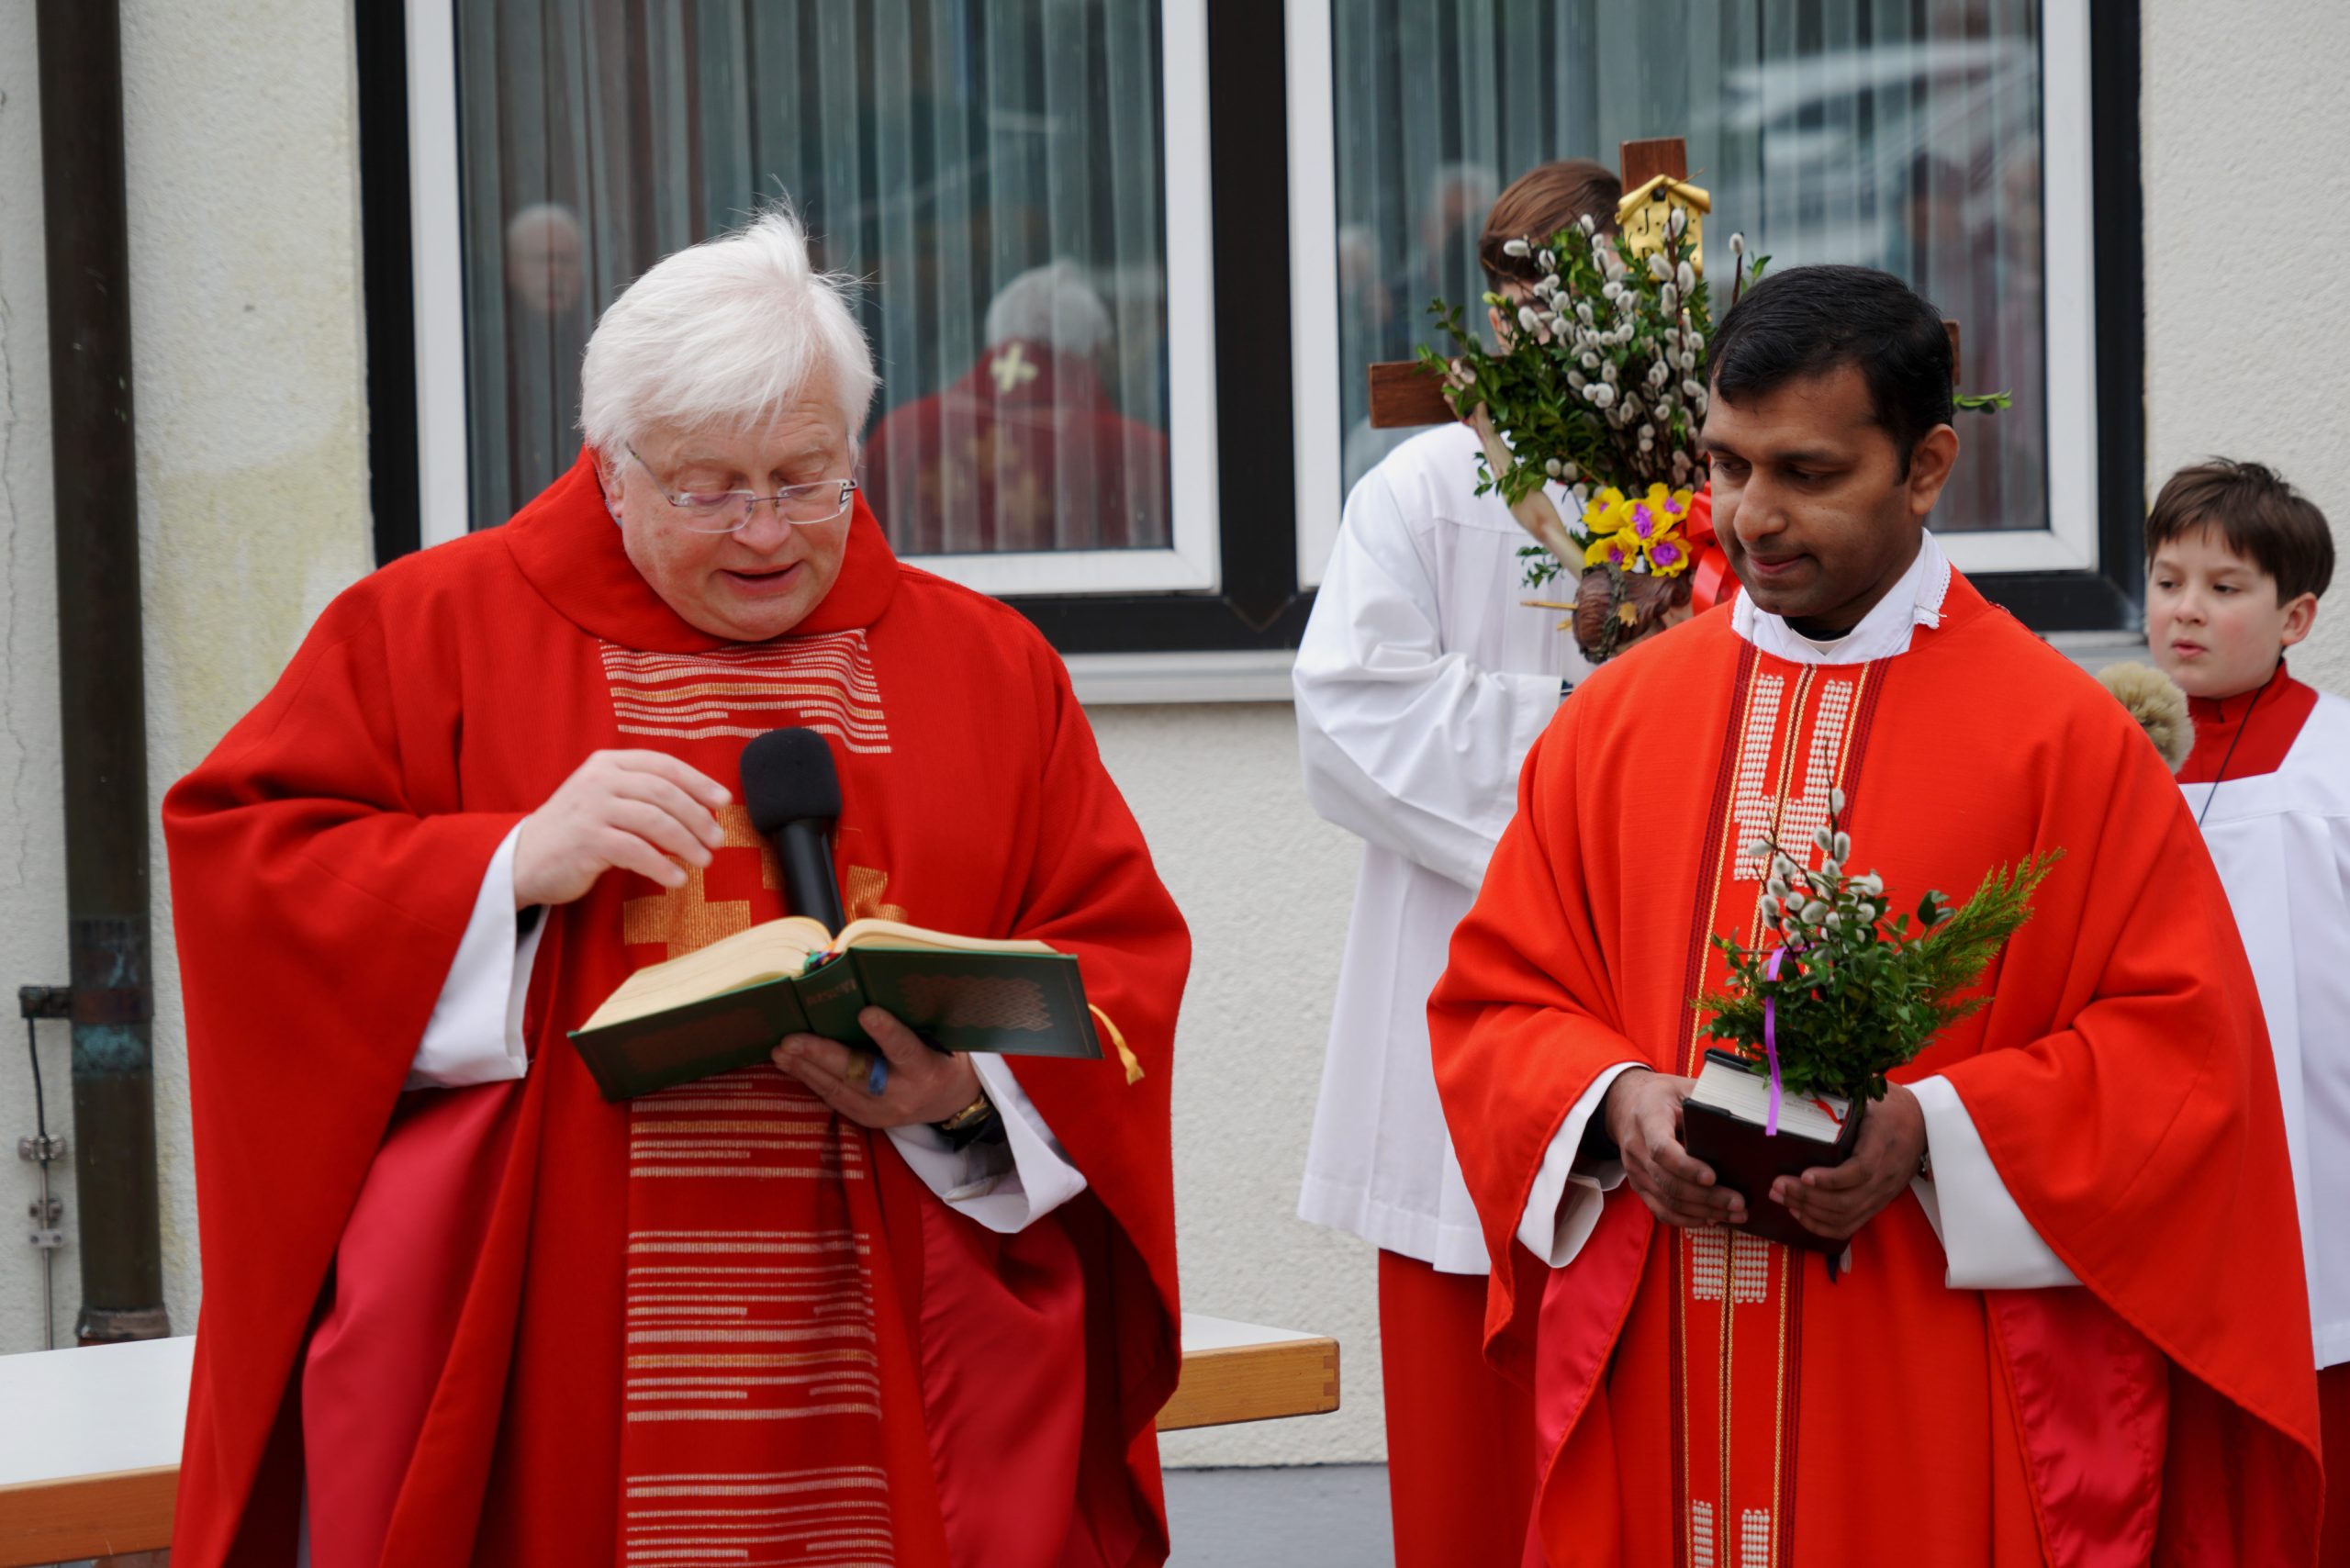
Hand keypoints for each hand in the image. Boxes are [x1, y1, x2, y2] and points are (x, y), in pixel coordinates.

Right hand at [512, 750, 730, 907]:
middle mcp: (600, 779)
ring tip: (704, 861)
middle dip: (698, 817)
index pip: (664, 765)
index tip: (724, 802)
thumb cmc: (576, 832)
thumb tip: (701, 810)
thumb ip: (643, 796)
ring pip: (654, 820)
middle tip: (718, 840)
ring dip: (686, 843)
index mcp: (609, 762)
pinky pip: (636, 851)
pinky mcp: (586, 840)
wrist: (523, 859)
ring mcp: (591, 807)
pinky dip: (661, 866)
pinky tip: (676, 879)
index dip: (698, 782)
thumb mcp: (607, 800)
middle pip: (664, 793)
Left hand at [772, 1007, 980, 1128]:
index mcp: (925, 1069)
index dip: (885, 1032)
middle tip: (790, 1041)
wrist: (950, 1100)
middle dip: (821, 1056)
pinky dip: (810, 1079)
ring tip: (781, 1051)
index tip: (865, 1012)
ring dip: (805, 1069)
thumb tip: (866, 989)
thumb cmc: (940, 1055)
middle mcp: (902, 1094)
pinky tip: (791, 1064)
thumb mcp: (937, 1037)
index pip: (905, 1049)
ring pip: (837, 1089)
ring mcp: (882, 1112)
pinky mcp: (868, 1120)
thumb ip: (909, 1021)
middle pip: (857, 1074)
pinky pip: (834, 1099)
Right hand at [1605, 1067, 1745, 1229]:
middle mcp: (1636, 1147)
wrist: (1627, 1105)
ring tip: (1734, 1215)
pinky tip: (1711, 1219)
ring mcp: (1635, 1170)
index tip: (1713, 1177)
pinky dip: (1686, 1220)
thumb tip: (1747, 1122)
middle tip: (1738, 1203)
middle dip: (1706, 1197)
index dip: (1686, 1166)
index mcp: (1647, 1117)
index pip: (1661, 1148)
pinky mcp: (1639, 1185)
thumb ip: (1708, 1103)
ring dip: (1702, 1212)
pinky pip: (1660, 1210)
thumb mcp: (1684, 1088)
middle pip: (1668, 1181)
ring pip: (1667, 1200)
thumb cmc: (1664, 1096)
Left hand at [1771, 1083, 1926, 1242]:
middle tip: (1777, 1185)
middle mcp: (1886, 1174)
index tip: (1804, 1174)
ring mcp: (1883, 1192)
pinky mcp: (1879, 1202)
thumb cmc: (1890, 1105)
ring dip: (1810, 1211)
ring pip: (1847, 1215)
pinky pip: (1852, 1224)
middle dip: (1808, 1197)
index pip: (1861, 1170)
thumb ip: (1842, 1097)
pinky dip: (1823, 1225)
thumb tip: (1801, 1088)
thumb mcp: (1870, 1095)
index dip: (1832, 1178)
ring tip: (1781, 1197)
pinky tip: (1799, 1214)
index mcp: (1884, 1142)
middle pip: (1848, 1199)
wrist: (1926, 1123)